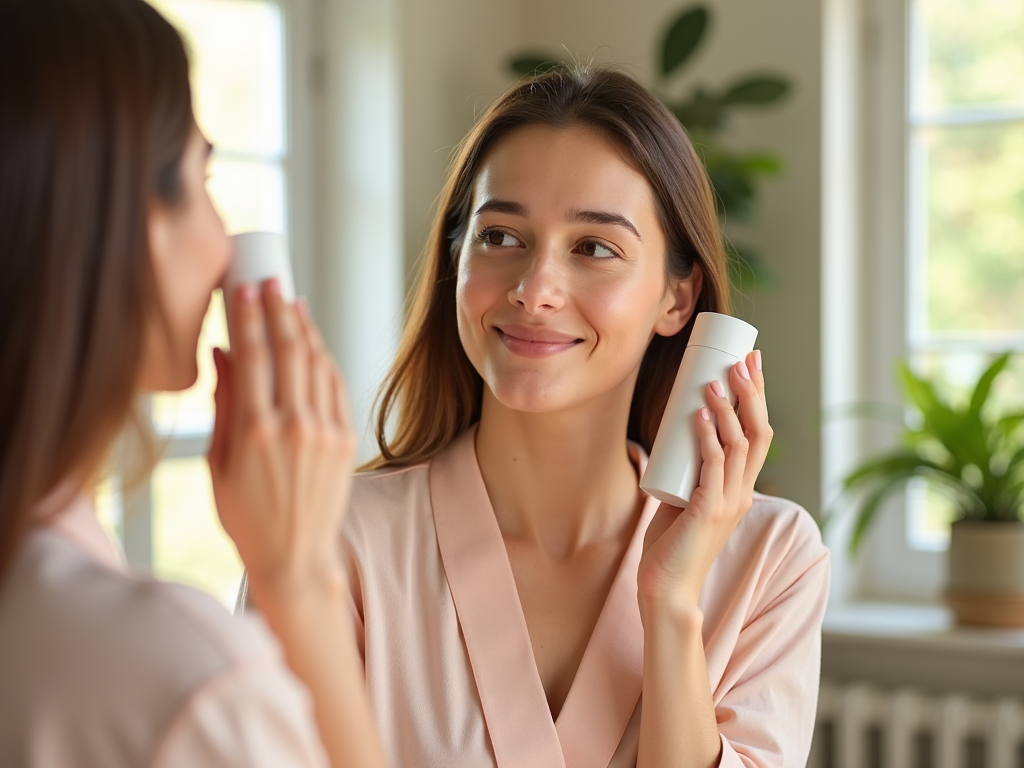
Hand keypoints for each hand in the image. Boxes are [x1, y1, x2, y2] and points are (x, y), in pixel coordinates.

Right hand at [208, 280, 355, 604]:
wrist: (295, 556)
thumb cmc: (246, 516)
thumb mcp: (217, 462)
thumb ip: (223, 404)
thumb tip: (223, 352)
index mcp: (254, 431)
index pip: (253, 355)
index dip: (248, 316)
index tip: (243, 289)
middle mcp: (294, 426)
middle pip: (289, 349)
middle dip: (278, 308)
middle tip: (270, 281)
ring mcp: (325, 432)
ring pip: (316, 362)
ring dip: (304, 327)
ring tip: (291, 302)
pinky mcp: (345, 440)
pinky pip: (334, 385)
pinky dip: (323, 357)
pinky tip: (312, 339)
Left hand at [637, 350, 772, 617]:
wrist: (667, 590)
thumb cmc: (671, 547)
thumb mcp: (683, 500)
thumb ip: (684, 474)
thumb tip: (671, 440)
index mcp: (741, 488)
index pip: (759, 434)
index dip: (756, 398)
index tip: (749, 364)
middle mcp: (742, 493)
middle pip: (758, 432)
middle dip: (751, 393)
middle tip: (743, 359)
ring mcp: (728, 502)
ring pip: (739, 445)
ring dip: (727, 409)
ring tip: (716, 380)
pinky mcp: (708, 512)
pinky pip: (712, 467)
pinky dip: (707, 438)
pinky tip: (698, 415)